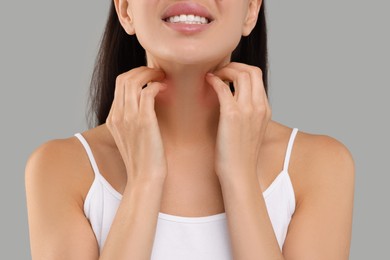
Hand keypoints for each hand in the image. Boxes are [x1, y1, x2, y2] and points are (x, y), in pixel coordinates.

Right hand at [106, 66, 167, 187]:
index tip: (150, 76)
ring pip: (134, 81)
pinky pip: (147, 92)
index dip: (135, 75)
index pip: (119, 84)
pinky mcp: (144, 122)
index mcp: (113, 118)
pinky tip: (164, 88)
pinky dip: (156, 85)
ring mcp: (129, 118)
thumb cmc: (144, 159)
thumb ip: (133, 120)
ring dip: (150, 74)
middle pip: (124, 78)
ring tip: (162, 77)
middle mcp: (117, 115)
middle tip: (158, 72)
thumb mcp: (132, 137)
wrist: (145, 178)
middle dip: (142, 70)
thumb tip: (146, 105)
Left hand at [206, 62, 270, 180]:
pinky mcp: (232, 115)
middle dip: (234, 66)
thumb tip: (235, 103)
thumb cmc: (241, 155)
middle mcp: (259, 106)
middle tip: (220, 71)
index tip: (228, 74)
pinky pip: (223, 88)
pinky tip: (208, 81)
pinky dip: (214, 80)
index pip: (258, 77)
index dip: (241, 70)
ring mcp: (248, 110)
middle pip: (251, 71)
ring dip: (224, 71)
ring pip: (240, 75)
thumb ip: (249, 115)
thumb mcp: (252, 131)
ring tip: (214, 76)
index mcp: (265, 109)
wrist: (239, 173)